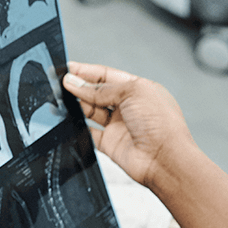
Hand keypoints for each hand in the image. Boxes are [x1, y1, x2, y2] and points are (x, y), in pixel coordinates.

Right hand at [61, 62, 194, 189]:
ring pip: (92, 111)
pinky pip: (89, 132)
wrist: (164, 159)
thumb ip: (101, 89)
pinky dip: (78, 126)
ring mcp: (119, 125)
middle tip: (63, 83)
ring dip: (77, 104)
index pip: (108, 76)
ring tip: (63, 98)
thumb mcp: (132, 93)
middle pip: (98, 92)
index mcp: (139, 90)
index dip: (88, 72)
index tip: (70, 68)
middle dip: (80, 86)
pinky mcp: (110, 143)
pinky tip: (70, 119)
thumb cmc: (162, 125)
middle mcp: (130, 107)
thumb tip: (77, 83)